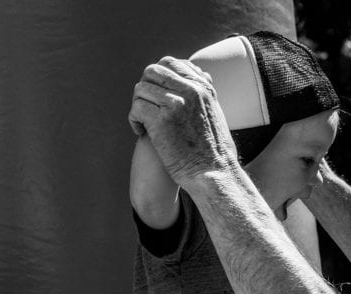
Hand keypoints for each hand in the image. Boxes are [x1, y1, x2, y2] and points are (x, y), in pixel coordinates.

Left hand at [127, 57, 237, 185]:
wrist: (214, 174)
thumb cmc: (215, 151)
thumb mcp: (216, 113)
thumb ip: (203, 93)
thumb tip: (200, 74)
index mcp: (203, 87)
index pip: (171, 63)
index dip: (157, 77)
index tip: (156, 96)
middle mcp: (191, 90)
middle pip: (152, 71)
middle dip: (145, 89)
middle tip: (146, 108)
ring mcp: (176, 104)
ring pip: (141, 89)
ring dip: (138, 106)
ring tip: (143, 123)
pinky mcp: (162, 120)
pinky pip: (136, 108)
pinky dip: (134, 120)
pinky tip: (141, 132)